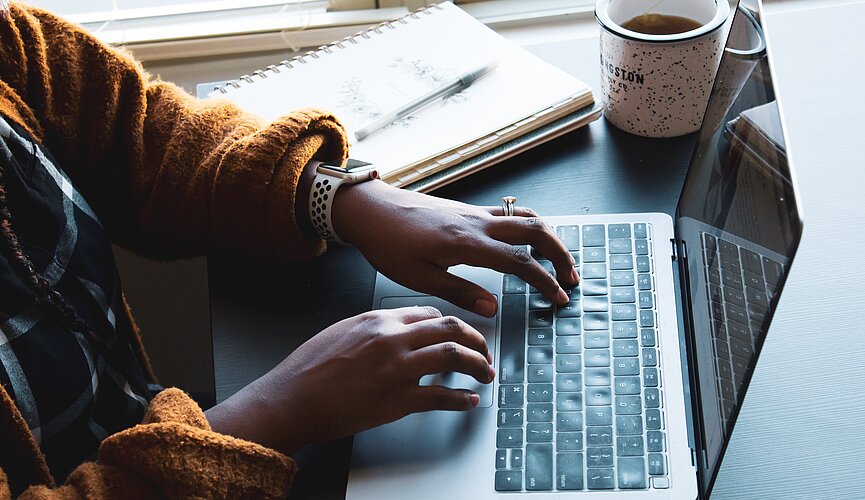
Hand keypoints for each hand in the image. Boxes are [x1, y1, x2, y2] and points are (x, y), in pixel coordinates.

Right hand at [205, 306, 493, 454]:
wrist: (290, 399)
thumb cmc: (308, 368)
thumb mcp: (341, 331)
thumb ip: (374, 328)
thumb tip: (398, 332)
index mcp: (378, 320)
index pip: (430, 314)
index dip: (452, 324)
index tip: (460, 335)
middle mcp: (392, 339)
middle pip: (451, 328)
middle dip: (476, 340)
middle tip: (485, 352)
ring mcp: (396, 369)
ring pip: (454, 356)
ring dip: (478, 365)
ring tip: (486, 374)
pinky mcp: (397, 400)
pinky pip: (440, 397)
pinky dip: (461, 400)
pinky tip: (468, 401)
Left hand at [332, 180, 578, 316]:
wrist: (371, 209)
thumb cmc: (388, 243)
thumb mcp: (419, 278)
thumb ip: (460, 292)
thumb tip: (493, 308)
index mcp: (467, 243)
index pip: (520, 261)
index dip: (544, 281)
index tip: (558, 297)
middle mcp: (477, 223)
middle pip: (536, 230)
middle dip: (560, 253)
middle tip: (571, 277)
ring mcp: (474, 213)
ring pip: (526, 217)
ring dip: (549, 237)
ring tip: (557, 260)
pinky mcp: (468, 210)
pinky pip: (509, 213)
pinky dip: (529, 226)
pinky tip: (527, 242)